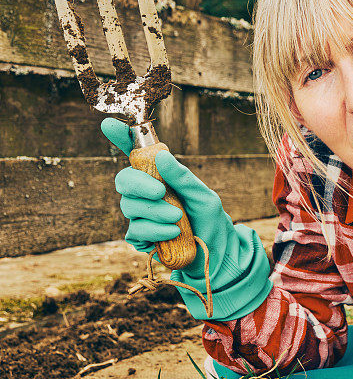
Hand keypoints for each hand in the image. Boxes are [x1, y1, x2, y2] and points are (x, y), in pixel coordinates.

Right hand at [101, 118, 271, 319]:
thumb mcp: (204, 196)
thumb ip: (183, 178)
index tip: (110, 123)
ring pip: (130, 207)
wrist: (216, 255)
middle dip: (139, 185)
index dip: (120, 138)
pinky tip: (173, 233)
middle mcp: (147, 194)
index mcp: (161, 177)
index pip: (135, 154)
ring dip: (155, 212)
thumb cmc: (211, 221)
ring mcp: (141, 216)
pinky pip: (135, 230)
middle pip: (123, 180)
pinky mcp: (141, 237)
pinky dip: (154, 230)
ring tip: (179, 219)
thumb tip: (162, 156)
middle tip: (161, 192)